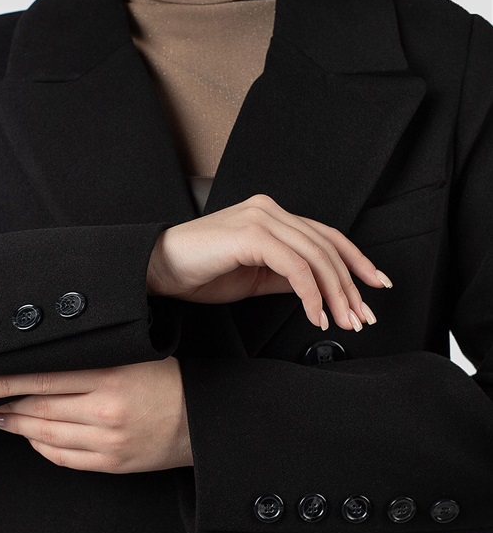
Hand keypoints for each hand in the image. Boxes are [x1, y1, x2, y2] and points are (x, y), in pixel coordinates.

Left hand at [0, 357, 192, 473]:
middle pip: (38, 408)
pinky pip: (63, 457)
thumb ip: (92, 360)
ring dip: (16, 426)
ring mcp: (106, 441)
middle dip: (4, 404)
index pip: (43, 378)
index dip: (6, 382)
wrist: (202, 421)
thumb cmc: (169, 384)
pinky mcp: (110, 463)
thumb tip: (44, 362)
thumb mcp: (133, 358)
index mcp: (110, 378)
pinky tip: (30, 437)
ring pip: (46, 434)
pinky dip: (41, 447)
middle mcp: (105, 411)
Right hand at [146, 192, 391, 331]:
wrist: (157, 268)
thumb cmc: (198, 272)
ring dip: (335, 294)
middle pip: (327, 247)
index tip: (375, 287)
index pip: (326, 236)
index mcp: (272, 216)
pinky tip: (314, 316)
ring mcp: (262, 219)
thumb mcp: (253, 277)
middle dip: (350, 286)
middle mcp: (270, 210)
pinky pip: (294, 267)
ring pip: (316, 256)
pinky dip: (310, 295)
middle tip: (362, 317)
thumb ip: (286, 277)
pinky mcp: (251, 235)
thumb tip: (318, 291)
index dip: (356, 262)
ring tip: (341, 322)